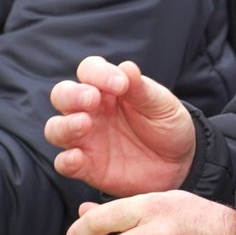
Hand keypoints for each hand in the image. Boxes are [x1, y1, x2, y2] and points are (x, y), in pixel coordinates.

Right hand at [46, 57, 197, 196]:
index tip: (121, 84)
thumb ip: (142, 89)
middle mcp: (90, 111)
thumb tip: (126, 67)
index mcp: (107, 88)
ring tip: (84, 124)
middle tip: (92, 99)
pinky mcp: (86, 167)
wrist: (179, 165)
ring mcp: (86, 139)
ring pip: (56, 128)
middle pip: (62, 95)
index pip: (89, 70)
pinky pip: (64, 163)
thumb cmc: (167, 126)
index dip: (99, 73)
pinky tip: (78, 158)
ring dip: (65, 125)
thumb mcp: (162, 105)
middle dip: (72, 95)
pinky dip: (65, 160)